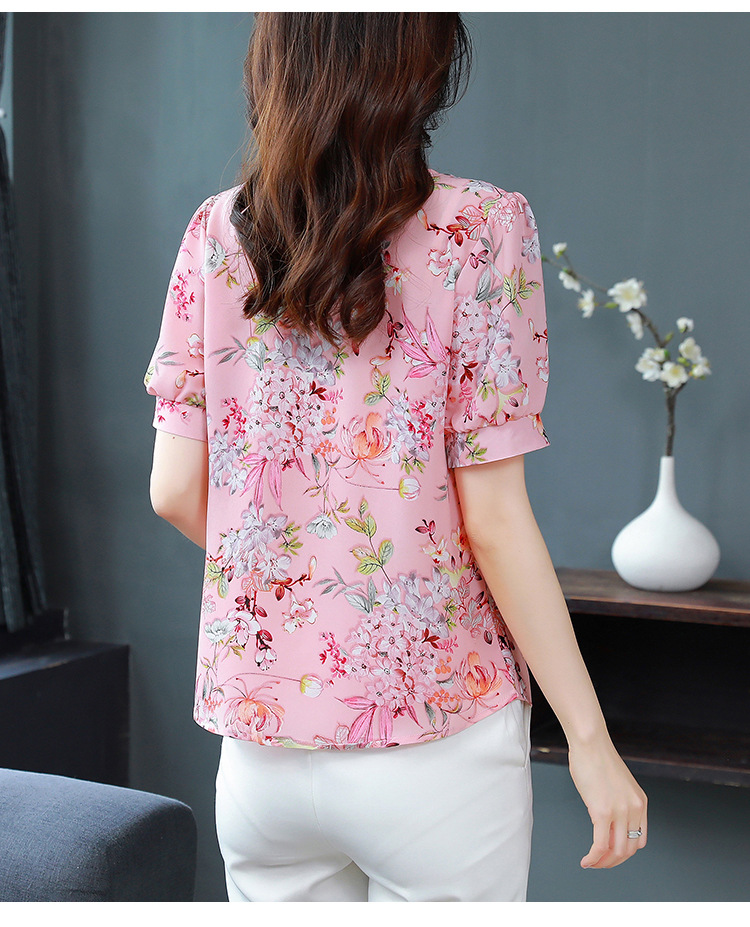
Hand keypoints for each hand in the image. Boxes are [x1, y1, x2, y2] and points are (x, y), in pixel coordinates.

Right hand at [567, 734, 647, 868]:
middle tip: (600, 863)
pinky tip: (586, 860)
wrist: (590, 742)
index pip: (639, 840)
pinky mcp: (602, 811)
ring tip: (592, 863)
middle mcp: (634, 809)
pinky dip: (594, 858)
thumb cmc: (598, 758)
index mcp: (640, 802)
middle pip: (629, 850)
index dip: (625, 852)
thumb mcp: (617, 785)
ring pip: (616, 851)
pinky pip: (600, 845)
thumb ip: (618, 804)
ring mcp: (619, 812)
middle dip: (614, 861)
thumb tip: (606, 821)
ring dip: (603, 863)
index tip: (612, 854)